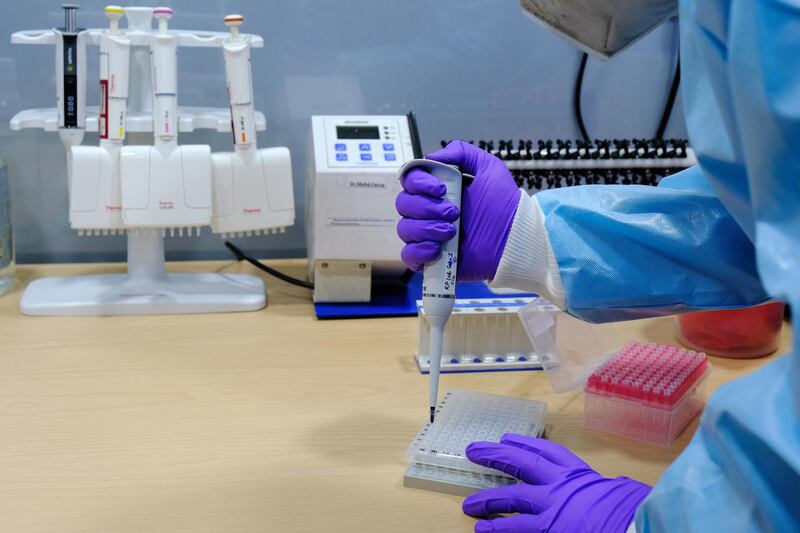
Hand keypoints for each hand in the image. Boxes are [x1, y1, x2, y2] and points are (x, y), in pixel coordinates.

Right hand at [395, 140, 520, 280]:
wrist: (514, 237)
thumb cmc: (504, 204)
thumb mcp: (489, 167)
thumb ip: (461, 152)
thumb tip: (431, 158)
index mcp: (438, 190)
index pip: (409, 180)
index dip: (419, 183)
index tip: (441, 190)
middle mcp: (429, 211)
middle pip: (403, 204)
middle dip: (427, 207)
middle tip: (454, 213)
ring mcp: (428, 235)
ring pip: (405, 229)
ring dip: (426, 228)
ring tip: (452, 232)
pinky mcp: (430, 259)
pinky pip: (408, 255)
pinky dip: (419, 250)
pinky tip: (437, 248)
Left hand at [463, 434, 650, 532]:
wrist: (637, 525)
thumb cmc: (636, 509)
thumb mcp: (622, 491)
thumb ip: (606, 488)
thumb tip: (611, 488)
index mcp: (580, 474)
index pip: (547, 452)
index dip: (525, 443)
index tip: (507, 438)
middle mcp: (561, 485)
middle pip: (521, 463)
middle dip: (495, 456)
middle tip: (474, 451)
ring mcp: (552, 506)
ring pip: (512, 497)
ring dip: (488, 499)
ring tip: (470, 504)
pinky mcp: (548, 528)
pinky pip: (517, 527)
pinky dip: (498, 528)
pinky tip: (482, 530)